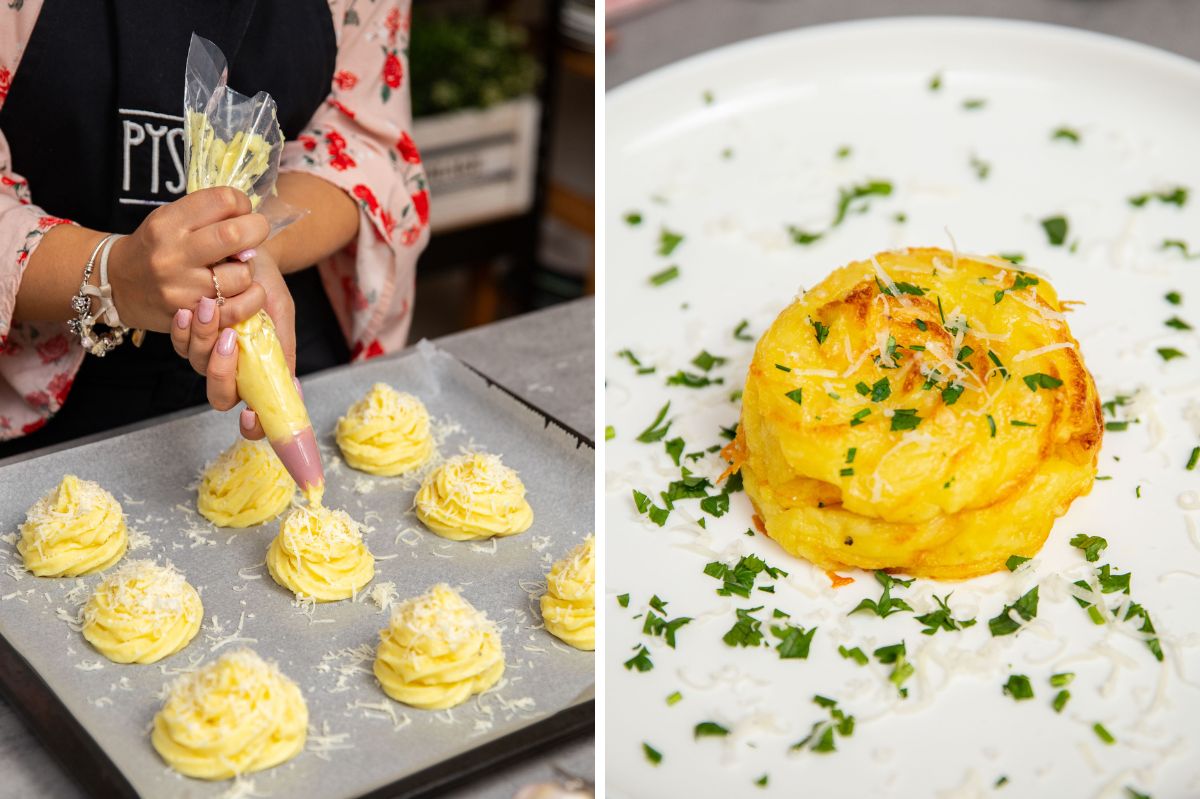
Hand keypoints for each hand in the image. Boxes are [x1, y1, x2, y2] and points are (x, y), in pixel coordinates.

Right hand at [107, 187, 269, 331]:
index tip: (242, 210)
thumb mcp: (169, 220)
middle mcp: (173, 254)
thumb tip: (248, 216)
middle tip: (255, 233)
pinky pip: (236, 310)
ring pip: (241, 275)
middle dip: (257, 230)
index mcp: (168, 223)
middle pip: (234, 235)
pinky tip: (245, 290)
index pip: (221, 200)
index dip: (242, 202)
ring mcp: (181, 288)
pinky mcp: (189, 315)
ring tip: (236, 267)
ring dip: (248, 269)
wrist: (116, 285)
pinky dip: (251, 299)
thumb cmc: (153, 248)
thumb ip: (206, 216)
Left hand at [168, 249, 296, 435]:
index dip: (253, 425)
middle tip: (229, 338)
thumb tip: (291, 387)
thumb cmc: (268, 286)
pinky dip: (183, 331)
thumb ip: (282, 351)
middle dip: (221, 371)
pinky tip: (189, 311)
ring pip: (198, 366)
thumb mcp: (281, 315)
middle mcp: (234, 370)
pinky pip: (180, 345)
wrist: (247, 255)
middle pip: (221, 395)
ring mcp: (210, 355)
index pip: (256, 418)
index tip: (249, 413)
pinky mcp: (190, 337)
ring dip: (202, 340)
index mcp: (261, 374)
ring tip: (210, 306)